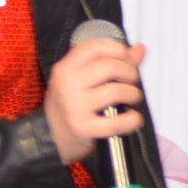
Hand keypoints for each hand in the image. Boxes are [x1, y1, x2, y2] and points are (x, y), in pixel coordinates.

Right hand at [44, 38, 146, 164]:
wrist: (48, 140)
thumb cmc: (66, 107)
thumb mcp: (78, 81)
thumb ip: (108, 62)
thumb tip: (138, 50)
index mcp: (65, 69)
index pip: (94, 47)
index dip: (117, 49)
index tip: (126, 57)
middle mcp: (68, 84)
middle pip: (109, 66)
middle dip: (129, 72)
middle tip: (132, 81)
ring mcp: (75, 106)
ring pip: (116, 91)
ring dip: (133, 94)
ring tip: (132, 98)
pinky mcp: (83, 128)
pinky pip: (116, 122)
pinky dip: (132, 120)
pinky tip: (133, 118)